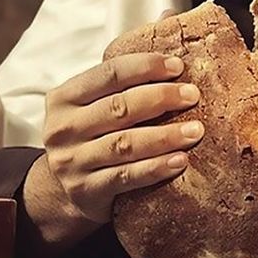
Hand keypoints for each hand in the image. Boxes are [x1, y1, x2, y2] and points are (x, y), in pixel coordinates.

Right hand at [28, 53, 202, 226]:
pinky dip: (156, 167)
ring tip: (195, 130)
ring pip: (124, 144)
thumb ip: (118, 88)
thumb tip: (176, 66)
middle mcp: (63, 128)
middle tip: (192, 96)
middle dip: (160, 98)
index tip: (177, 66)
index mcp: (65, 98)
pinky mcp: (86, 190)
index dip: (145, 67)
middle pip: (118, 107)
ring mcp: (72, 162)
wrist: (63, 191)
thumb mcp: (91, 109)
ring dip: (164, 135)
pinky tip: (180, 160)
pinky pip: (126, 176)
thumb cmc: (90, 139)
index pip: (108, 74)